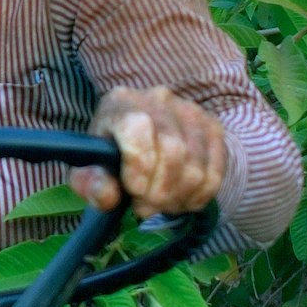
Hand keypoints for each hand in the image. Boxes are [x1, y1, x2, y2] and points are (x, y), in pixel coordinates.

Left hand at [71, 86, 227, 220]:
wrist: (145, 140)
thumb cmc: (112, 156)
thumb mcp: (90, 169)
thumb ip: (90, 183)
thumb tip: (107, 196)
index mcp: (121, 102)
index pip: (137, 127)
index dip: (139, 165)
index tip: (133, 190)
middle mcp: (158, 99)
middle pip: (173, 151)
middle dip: (159, 191)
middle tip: (145, 208)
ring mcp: (190, 111)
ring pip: (195, 166)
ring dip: (178, 197)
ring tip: (160, 205)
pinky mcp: (212, 127)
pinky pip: (215, 172)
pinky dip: (198, 196)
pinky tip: (181, 200)